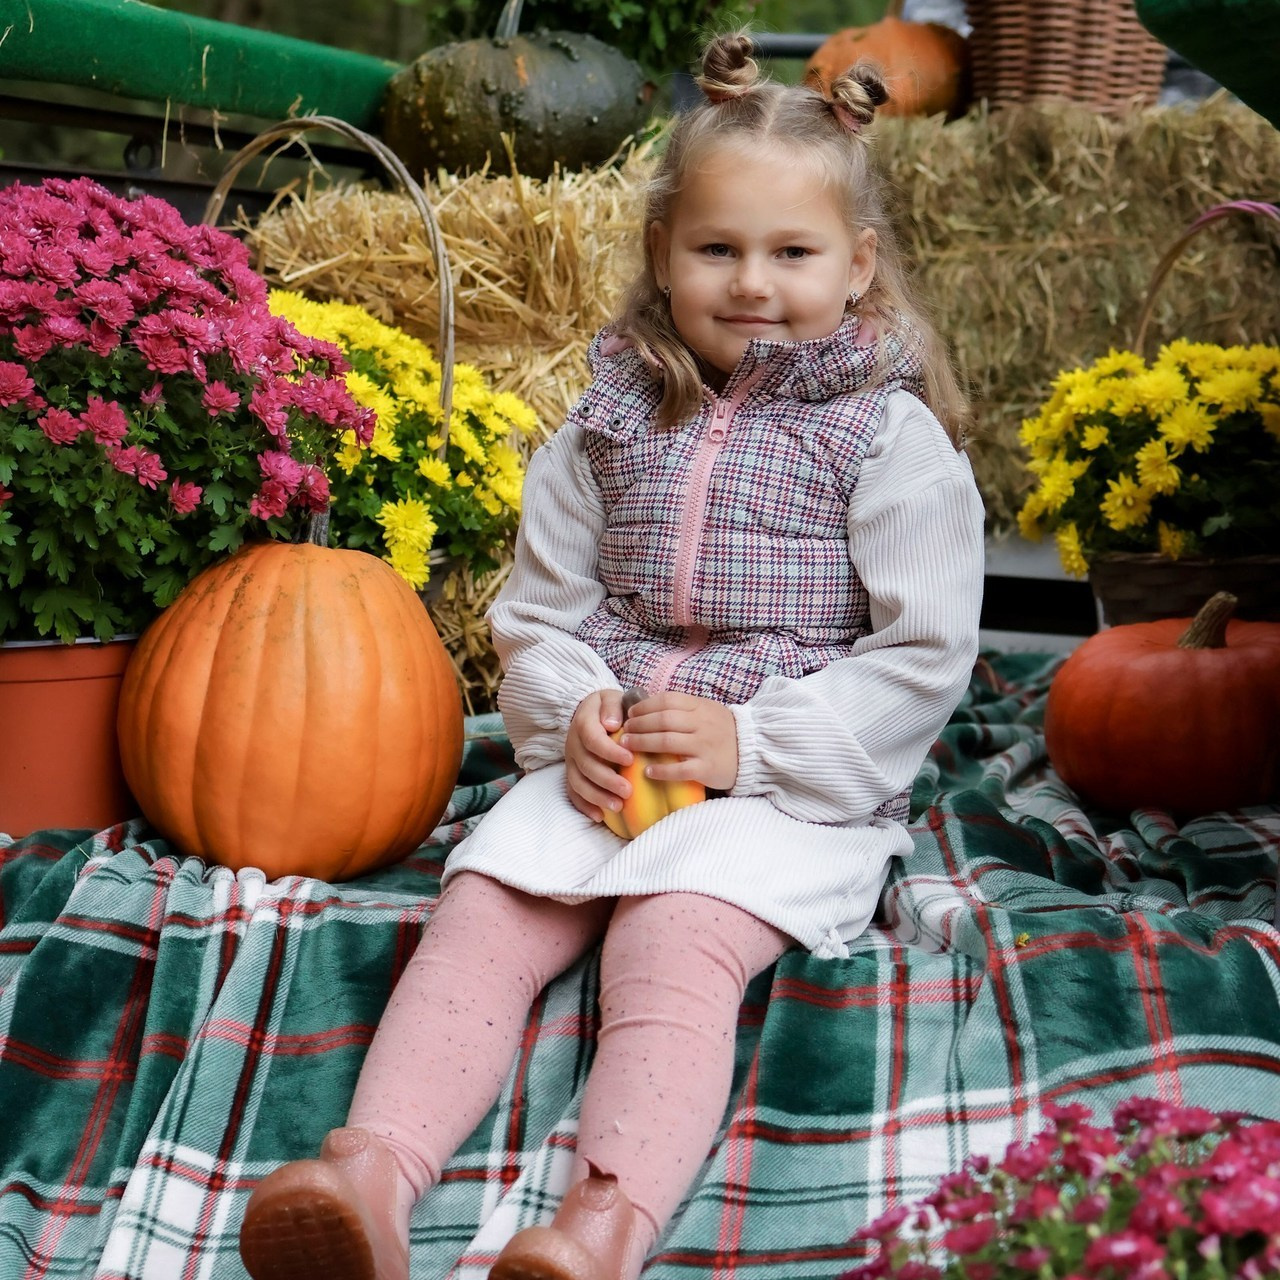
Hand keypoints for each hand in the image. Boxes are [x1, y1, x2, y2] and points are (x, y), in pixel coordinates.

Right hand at [564, 688, 632, 821]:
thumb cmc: (608, 708)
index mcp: (584, 724)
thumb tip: (613, 724)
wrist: (589, 712)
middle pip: (586, 766)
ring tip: (618, 807)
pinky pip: (573, 792)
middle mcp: (574, 744)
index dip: (610, 752)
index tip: (631, 759)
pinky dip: (584, 806)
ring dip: (596, 796)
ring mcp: (571, 761)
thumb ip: (613, 706)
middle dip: (607, 780)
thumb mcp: (611, 697)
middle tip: (628, 791)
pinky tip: (599, 816)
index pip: (593, 739)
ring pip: (578, 782)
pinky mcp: (572, 773)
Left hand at [617, 690, 737, 791]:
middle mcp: (701, 724)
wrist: (754, 750)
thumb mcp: (707, 711)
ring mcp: (705, 746)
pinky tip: (648, 771)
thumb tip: (649, 706)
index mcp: (700, 707)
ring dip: (643, 743)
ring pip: (668, 742)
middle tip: (624, 731)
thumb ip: (683, 708)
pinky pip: (681, 769)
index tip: (630, 714)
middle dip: (639, 725)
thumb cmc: (723, 730)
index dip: (645, 706)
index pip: (667, 700)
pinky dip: (662, 770)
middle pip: (663, 720)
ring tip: (627, 747)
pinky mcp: (708, 768)